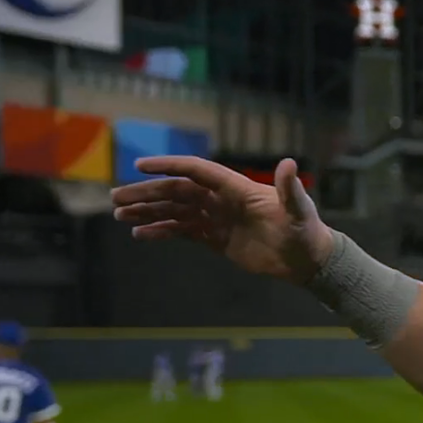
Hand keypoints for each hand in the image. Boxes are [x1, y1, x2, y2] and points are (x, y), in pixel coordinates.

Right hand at [111, 156, 334, 284]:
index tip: (140, 166)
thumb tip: (289, 163)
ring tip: (119, 214)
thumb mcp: (299, 210)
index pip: (196, 171)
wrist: (307, 260)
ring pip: (175, 211)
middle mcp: (222, 200)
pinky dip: (161, 231)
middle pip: (177, 191)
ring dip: (147, 211)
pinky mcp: (216, 239)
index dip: (169, 166)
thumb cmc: (305, 231)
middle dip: (146, 193)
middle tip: (115, 197)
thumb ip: (290, 189)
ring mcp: (217, 219)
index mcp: (237, 188)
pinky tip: (140, 235)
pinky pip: (183, 232)